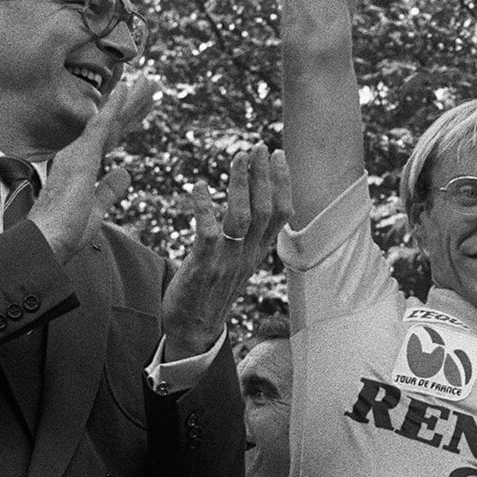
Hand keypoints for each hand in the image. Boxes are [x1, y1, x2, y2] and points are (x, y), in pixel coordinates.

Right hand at [31, 75, 158, 259]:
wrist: (48, 240)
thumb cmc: (66, 231)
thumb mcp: (97, 209)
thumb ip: (109, 189)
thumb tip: (125, 173)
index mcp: (85, 167)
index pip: (112, 138)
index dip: (128, 121)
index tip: (143, 106)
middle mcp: (80, 154)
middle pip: (114, 124)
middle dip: (134, 105)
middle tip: (153, 84)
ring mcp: (80, 152)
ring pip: (110, 118)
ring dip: (131, 100)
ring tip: (150, 81)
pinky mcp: (81, 155)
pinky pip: (100, 124)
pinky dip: (113, 105)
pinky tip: (125, 89)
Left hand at [160, 144, 292, 356]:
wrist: (194, 330)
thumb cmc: (212, 291)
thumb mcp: (238, 262)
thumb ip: (247, 236)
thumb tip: (251, 205)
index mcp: (258, 252)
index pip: (282, 214)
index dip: (283, 182)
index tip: (279, 155)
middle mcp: (247, 255)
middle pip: (265, 210)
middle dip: (264, 175)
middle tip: (260, 146)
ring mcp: (227, 262)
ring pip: (242, 218)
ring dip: (241, 185)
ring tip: (239, 157)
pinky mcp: (203, 267)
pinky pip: (207, 233)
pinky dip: (203, 208)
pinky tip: (197, 188)